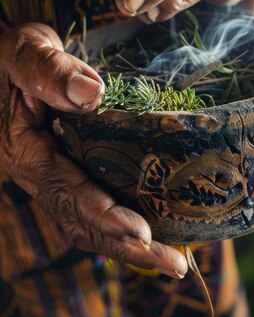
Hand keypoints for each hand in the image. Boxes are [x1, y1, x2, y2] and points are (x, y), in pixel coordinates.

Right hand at [0, 24, 187, 278]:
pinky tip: (157, 223)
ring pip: (89, 220)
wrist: (6, 64)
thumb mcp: (25, 52)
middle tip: (174, 264)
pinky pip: (93, 202)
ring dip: (128, 242)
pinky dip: (121, 220)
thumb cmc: (12, 56)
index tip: (140, 230)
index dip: (103, 214)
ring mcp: (54, 175)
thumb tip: (92, 94)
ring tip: (174, 258)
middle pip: (82, 221)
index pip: (66, 192)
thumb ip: (49, 70)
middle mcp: (39, 173)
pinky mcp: (68, 168)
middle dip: (128, 245)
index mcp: (25, 152)